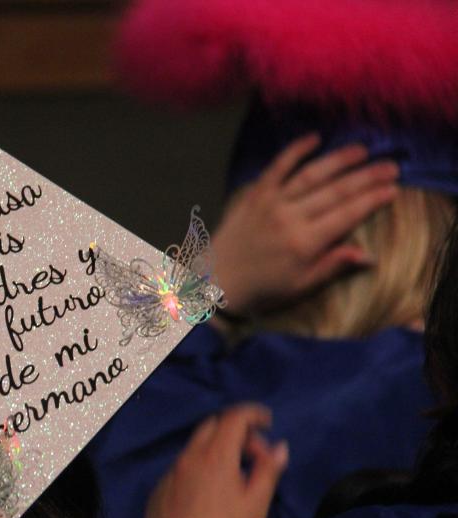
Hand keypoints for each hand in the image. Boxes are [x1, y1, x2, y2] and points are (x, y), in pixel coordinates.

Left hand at [141, 404, 288, 517]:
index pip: (234, 417)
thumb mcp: (256, 504)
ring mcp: (168, 475)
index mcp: (215, 455)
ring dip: (215, 451)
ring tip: (233, 478)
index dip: (253, 413)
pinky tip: (206, 496)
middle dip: (236, 431)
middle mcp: (188, 458)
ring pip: (193, 449)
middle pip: (211, 426)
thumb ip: (268, 470)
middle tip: (254, 455)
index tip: (267, 421)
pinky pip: (179, 470)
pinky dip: (197, 470)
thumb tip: (279, 447)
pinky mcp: (157, 493)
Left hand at [212, 134, 398, 314]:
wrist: (216, 281)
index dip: (372, 200)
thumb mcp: (301, 285)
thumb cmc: (263, 288)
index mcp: (305, 242)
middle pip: (336, 191)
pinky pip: (277, 167)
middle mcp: (290, 217)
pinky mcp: (255, 194)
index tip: (393, 189)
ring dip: (339, 160)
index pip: (347, 215)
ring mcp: (270, 202)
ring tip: (363, 149)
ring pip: (312, 175)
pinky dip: (295, 150)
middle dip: (367, 177)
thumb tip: (370, 255)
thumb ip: (334, 265)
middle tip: (391, 166)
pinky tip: (315, 138)